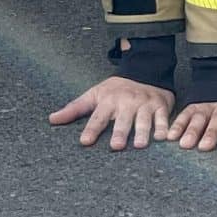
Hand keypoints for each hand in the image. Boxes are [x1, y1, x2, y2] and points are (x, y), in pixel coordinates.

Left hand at [48, 73, 175, 150]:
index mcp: (109, 100)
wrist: (145, 70)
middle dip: (119, 132)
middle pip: (122, 119)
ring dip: (143, 132)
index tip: (85, 142)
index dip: (91, 129)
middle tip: (116, 146)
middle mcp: (127, 102)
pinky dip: (164, 128)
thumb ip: (74, 109)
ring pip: (144, 120)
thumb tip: (51, 120)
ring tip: (140, 145)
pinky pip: (163, 118)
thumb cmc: (115, 89)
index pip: (98, 117)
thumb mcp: (94, 95)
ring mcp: (145, 104)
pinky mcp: (161, 106)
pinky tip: (164, 139)